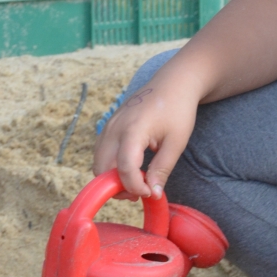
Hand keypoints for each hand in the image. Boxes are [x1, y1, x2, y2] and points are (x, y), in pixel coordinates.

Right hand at [92, 69, 199, 198]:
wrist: (174, 83)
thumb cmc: (178, 110)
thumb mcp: (176, 142)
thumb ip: (162, 169)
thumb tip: (152, 193)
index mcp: (133, 130)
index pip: (123, 169)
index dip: (135, 187)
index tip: (150, 192)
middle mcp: (114, 128)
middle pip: (102, 169)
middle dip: (118, 187)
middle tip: (141, 190)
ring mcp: (109, 126)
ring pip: (98, 163)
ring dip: (112, 178)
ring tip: (138, 181)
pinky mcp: (109, 126)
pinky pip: (101, 153)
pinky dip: (111, 166)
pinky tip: (132, 168)